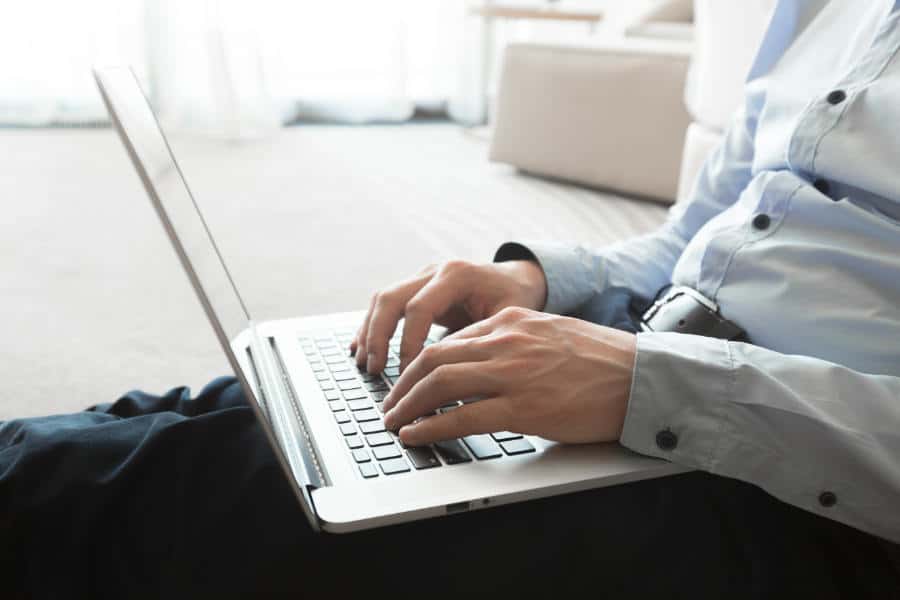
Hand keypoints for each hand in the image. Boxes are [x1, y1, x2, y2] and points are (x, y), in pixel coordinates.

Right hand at [351, 260, 546, 373]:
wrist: (517, 279)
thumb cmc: (516, 300)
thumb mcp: (506, 319)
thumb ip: (478, 341)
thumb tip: (450, 378)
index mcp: (457, 275)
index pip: (419, 308)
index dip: (408, 343)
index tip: (406, 373)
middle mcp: (434, 270)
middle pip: (391, 299)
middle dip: (378, 337)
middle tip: (375, 370)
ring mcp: (422, 276)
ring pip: (382, 299)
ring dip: (370, 333)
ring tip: (366, 365)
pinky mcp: (415, 287)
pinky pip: (385, 304)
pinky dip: (372, 326)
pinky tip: (361, 349)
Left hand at [381, 307, 636, 445]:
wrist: (640, 377)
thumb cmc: (600, 361)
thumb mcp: (549, 334)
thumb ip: (513, 343)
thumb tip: (481, 363)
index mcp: (510, 321)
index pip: (449, 340)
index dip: (419, 364)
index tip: (407, 381)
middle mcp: (505, 341)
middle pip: (433, 358)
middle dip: (402, 384)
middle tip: (390, 404)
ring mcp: (512, 373)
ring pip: (439, 383)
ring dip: (408, 406)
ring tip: (394, 422)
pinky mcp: (522, 407)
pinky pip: (461, 416)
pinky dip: (430, 427)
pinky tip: (416, 436)